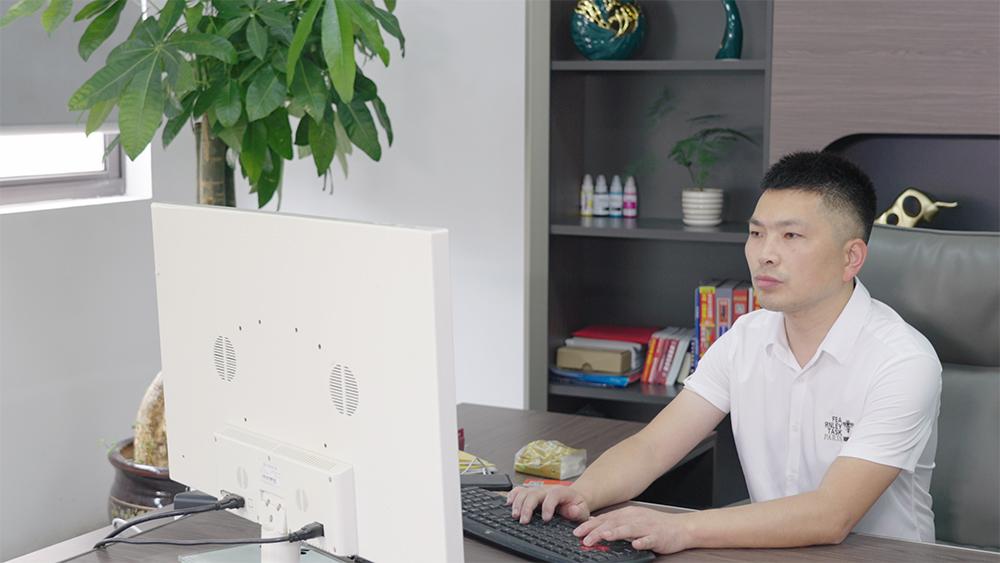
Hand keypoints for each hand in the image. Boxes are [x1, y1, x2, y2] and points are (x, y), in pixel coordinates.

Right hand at [505, 485, 590, 524]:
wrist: (573, 499)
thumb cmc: (576, 506)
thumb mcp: (583, 510)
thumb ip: (578, 511)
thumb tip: (572, 510)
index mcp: (561, 492)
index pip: (553, 495)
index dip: (548, 506)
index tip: (546, 519)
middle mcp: (547, 489)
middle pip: (534, 493)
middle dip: (527, 507)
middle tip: (524, 521)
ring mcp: (538, 490)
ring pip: (524, 492)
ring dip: (518, 503)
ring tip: (515, 515)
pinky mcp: (531, 493)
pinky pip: (519, 490)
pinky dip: (512, 496)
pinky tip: (508, 504)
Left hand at [572, 506, 689, 553]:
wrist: (680, 527)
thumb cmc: (655, 525)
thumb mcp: (632, 520)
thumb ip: (615, 523)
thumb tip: (594, 525)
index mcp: (627, 515)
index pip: (605, 519)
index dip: (590, 525)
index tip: (576, 531)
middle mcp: (635, 519)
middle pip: (613, 524)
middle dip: (597, 530)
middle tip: (583, 538)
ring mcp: (647, 527)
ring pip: (629, 529)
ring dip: (616, 533)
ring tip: (604, 536)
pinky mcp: (658, 537)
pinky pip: (649, 539)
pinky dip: (642, 542)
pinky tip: (636, 545)